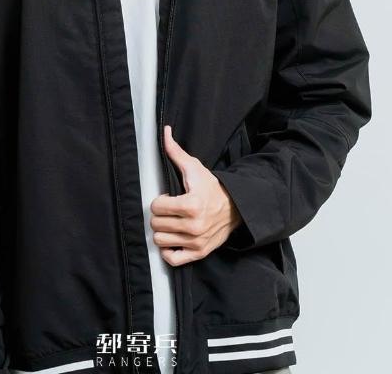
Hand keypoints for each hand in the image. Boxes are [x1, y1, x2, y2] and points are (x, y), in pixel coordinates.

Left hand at [150, 125, 242, 265]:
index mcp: (191, 204)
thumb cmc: (212, 187)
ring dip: (162, 231)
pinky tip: (173, 238)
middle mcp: (194, 226)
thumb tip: (164, 132)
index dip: (159, 200)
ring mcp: (196, 242)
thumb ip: (175, 152)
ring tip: (171, 222)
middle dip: (159, 215)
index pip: (156, 207)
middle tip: (169, 210)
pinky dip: (168, 250)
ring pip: (160, 241)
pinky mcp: (199, 253)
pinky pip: (172, 259)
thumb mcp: (194, 168)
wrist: (236, 207)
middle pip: (156, 224)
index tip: (168, 197)